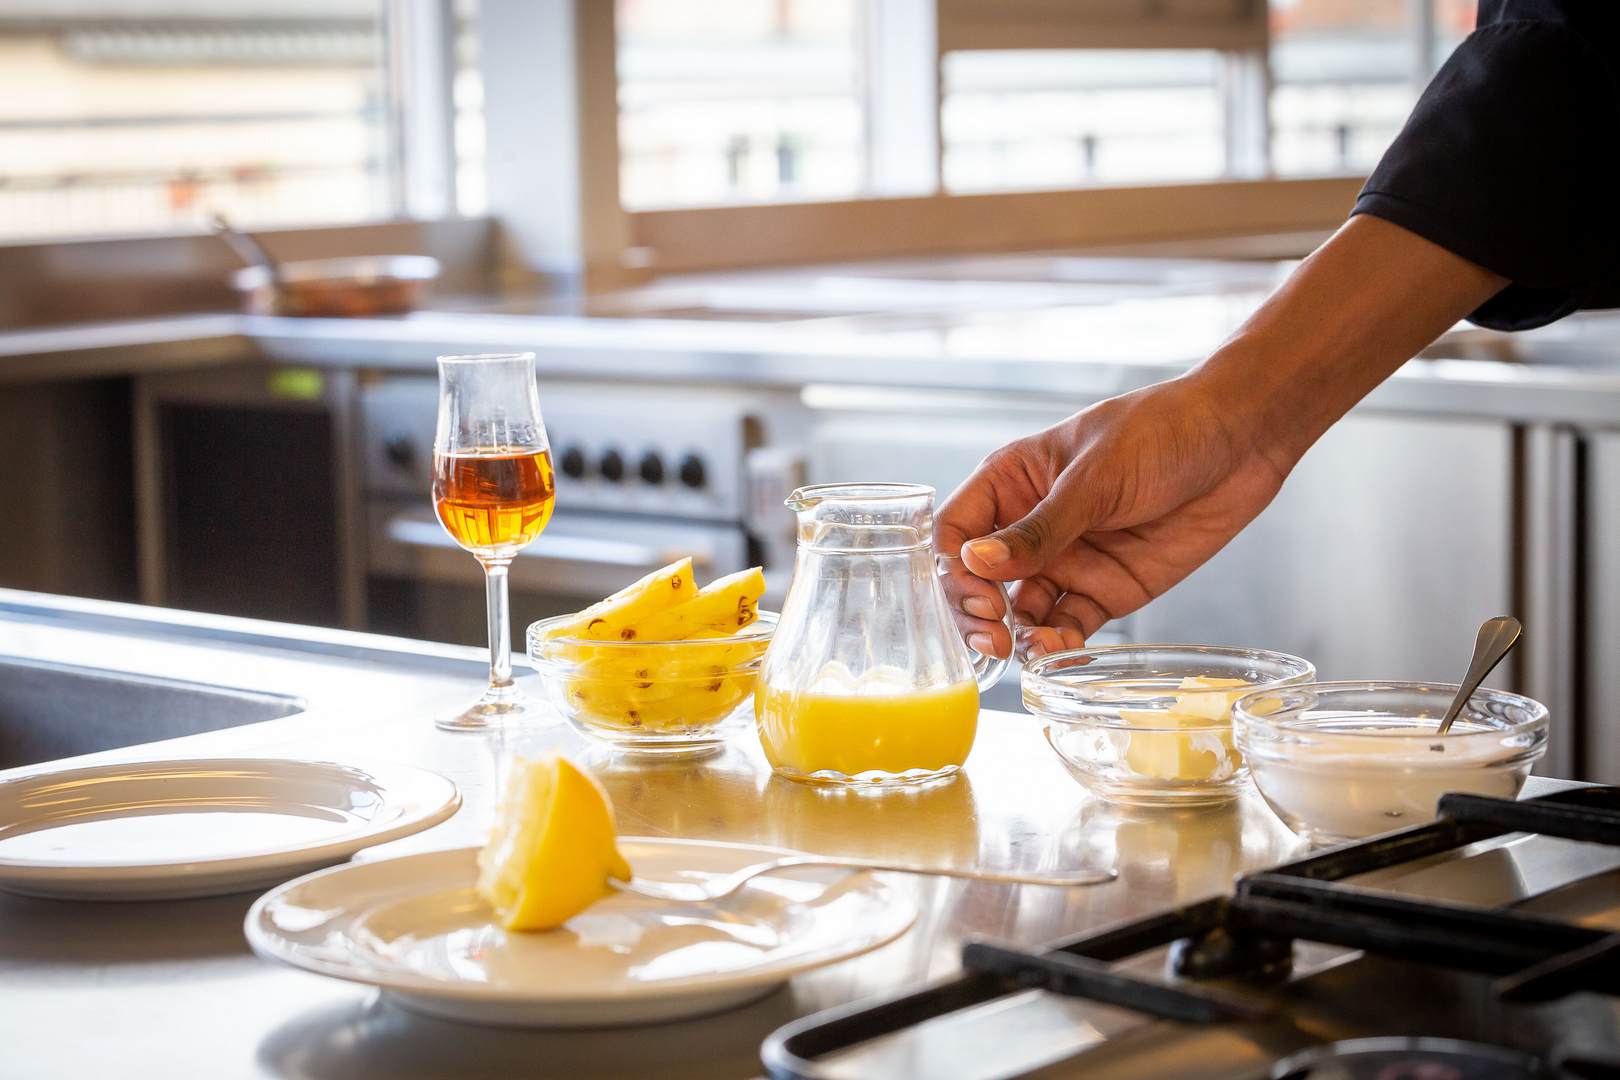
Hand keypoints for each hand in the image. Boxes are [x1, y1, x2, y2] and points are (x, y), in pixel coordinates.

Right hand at [937, 373, 1288, 658]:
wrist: (1241, 440)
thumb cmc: (1162, 430)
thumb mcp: (1096, 476)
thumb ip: (1040, 527)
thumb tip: (976, 562)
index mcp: (1012, 482)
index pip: (956, 530)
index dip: (955, 567)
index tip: (977, 595)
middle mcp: (1030, 526)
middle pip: (979, 581)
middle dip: (977, 612)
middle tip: (993, 639)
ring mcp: (1067, 560)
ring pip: (1020, 610)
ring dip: (1016, 635)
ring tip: (1027, 650)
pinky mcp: (1105, 589)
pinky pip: (1067, 625)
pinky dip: (1058, 644)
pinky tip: (1058, 652)